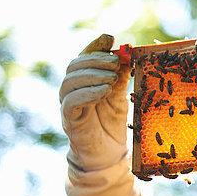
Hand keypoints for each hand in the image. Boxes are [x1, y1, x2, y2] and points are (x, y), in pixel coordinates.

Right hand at [60, 34, 129, 170]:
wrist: (109, 156)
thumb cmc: (113, 124)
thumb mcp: (120, 95)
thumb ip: (120, 76)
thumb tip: (128, 55)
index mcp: (83, 82)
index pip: (82, 58)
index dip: (93, 46)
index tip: (110, 39)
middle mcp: (72, 92)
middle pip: (74, 67)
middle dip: (95, 60)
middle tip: (116, 61)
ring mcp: (68, 106)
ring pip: (69, 82)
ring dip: (92, 75)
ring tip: (112, 77)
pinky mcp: (70, 121)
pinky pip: (71, 102)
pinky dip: (88, 93)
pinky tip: (104, 91)